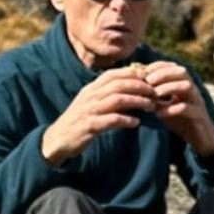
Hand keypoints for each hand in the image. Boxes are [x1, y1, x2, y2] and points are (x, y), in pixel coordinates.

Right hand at [41, 65, 157, 164]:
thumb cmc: (79, 121)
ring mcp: (90, 110)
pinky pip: (111, 120)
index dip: (133, 74)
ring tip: (150, 107)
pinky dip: (126, 120)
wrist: (58, 138)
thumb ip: (106, 95)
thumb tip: (129, 89)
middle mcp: (90, 96)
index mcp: (91, 89)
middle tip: (154, 93)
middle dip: (140, 87)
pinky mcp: (90, 126)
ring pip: (117, 100)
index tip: (149, 79)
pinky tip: (136, 122)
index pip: (114, 74)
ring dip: (137, 102)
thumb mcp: (90, 103)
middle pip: (119, 85)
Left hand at [140, 60, 213, 155]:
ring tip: (155, 95)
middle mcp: (193, 90)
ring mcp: (197, 102)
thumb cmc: (180, 121)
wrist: (198, 139)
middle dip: (164, 74)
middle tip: (149, 81)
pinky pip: (187, 108)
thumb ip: (154, 98)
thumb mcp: (164, 107)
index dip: (159, 66)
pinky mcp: (199, 115)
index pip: (174, 68)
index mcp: (185, 85)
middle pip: (182, 72)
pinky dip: (172, 109)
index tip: (144, 71)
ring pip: (187, 86)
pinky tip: (160, 114)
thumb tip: (138, 89)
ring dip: (169, 88)